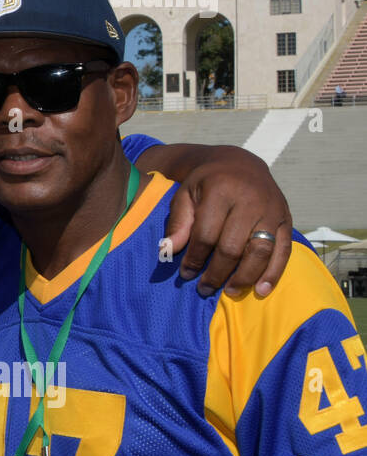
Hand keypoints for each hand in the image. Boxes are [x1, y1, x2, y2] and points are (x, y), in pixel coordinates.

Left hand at [160, 146, 292, 297]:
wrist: (239, 163)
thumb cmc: (207, 183)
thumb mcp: (185, 194)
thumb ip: (178, 222)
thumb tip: (169, 251)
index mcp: (221, 190)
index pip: (206, 234)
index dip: (195, 258)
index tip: (185, 274)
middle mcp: (250, 200)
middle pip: (233, 246)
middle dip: (217, 272)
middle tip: (204, 288)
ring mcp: (272, 210)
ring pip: (260, 251)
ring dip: (245, 277)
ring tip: (230, 292)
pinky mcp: (287, 219)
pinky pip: (284, 251)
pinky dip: (274, 273)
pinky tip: (261, 290)